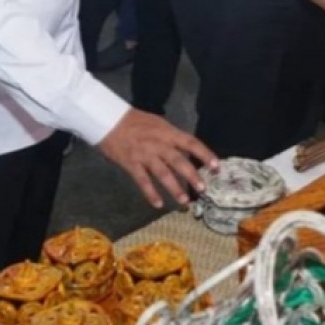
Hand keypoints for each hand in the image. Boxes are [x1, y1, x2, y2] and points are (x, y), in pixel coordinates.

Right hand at [97, 108, 218, 208]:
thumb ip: (172, 137)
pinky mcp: (131, 164)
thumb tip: (188, 150)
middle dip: (192, 175)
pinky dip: (150, 193)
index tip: (216, 167)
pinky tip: (158, 204)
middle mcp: (159, 144)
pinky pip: (142, 181)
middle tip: (203, 189)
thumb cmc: (135, 121)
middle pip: (179, 161)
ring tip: (184, 202)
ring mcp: (144, 155)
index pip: (191, 143)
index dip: (204, 154)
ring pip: (162, 173)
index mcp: (168, 132)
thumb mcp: (159, 124)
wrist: (109, 120)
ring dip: (174, 188)